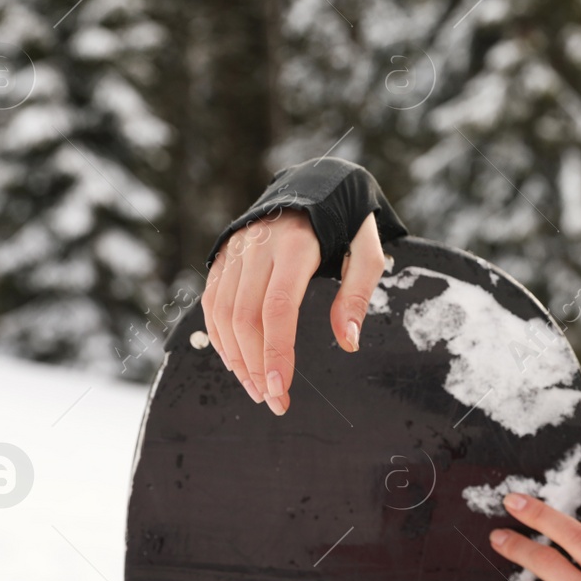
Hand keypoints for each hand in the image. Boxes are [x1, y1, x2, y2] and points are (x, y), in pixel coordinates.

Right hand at [200, 208, 387, 415]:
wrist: (314, 179)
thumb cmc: (347, 219)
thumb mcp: (368, 249)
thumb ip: (358, 293)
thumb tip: (348, 342)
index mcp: (297, 245)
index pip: (277, 307)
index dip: (276, 352)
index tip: (281, 389)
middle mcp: (259, 246)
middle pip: (245, 317)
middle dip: (256, 366)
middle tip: (273, 401)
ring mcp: (236, 249)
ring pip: (222, 312)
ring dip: (236, 358)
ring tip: (256, 389)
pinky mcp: (224, 254)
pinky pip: (212, 301)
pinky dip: (220, 336)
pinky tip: (237, 362)